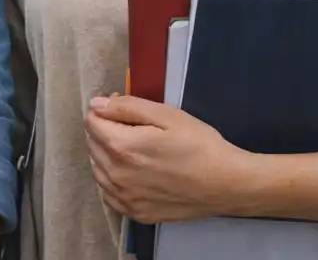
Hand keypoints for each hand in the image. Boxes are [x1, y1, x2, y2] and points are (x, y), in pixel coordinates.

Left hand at [83, 94, 250, 224]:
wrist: (225, 184)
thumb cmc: (199, 144)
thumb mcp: (167, 115)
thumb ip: (127, 107)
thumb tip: (96, 104)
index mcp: (122, 147)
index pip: (91, 122)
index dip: (105, 109)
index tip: (123, 107)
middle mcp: (116, 175)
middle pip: (92, 144)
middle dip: (105, 129)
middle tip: (132, 125)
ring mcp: (124, 198)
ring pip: (97, 169)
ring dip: (106, 154)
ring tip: (133, 148)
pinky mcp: (134, 213)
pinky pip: (108, 193)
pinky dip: (113, 179)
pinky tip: (132, 172)